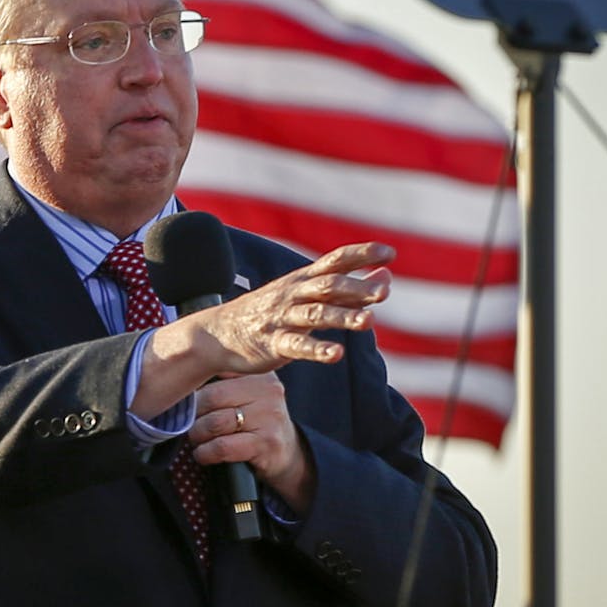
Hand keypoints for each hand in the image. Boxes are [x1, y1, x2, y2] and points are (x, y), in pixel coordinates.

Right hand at [133, 241, 392, 425]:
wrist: (217, 334)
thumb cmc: (269, 313)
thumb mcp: (306, 295)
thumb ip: (348, 286)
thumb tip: (387, 275)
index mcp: (303, 280)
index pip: (334, 260)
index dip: (361, 254)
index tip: (390, 252)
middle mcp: (293, 295)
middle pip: (327, 286)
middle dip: (355, 288)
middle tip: (384, 293)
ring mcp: (282, 319)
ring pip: (315, 314)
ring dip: (343, 316)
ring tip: (369, 322)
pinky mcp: (273, 344)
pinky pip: (297, 346)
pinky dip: (317, 349)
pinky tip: (336, 355)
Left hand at [188, 373, 313, 512]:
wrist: (287, 454)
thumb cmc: (255, 420)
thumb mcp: (246, 392)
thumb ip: (220, 380)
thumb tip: (176, 378)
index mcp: (259, 372)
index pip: (216, 368)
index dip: (192, 384)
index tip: (181, 395)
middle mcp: (268, 390)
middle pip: (212, 397)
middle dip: (192, 413)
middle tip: (187, 422)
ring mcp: (270, 417)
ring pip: (214, 422)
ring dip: (197, 434)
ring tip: (196, 438)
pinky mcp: (267, 443)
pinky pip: (222, 446)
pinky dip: (205, 452)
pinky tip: (203, 454)